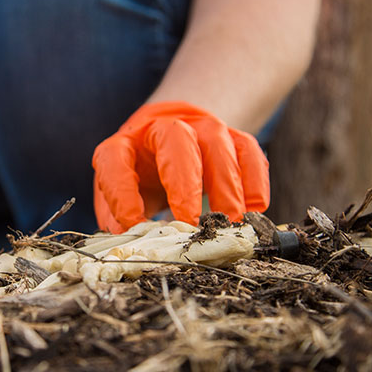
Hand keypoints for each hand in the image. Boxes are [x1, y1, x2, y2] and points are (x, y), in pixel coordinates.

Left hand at [92, 101, 269, 232]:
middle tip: (191, 224)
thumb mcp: (121, 191)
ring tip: (230, 223)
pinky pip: (249, 150)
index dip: (122, 194)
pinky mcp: (231, 135)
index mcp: (125, 143)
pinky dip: (254, 181)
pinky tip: (255, 210)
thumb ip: (119, 217)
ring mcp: (200, 127)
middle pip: (175, 140)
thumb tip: (131, 244)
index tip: (133, 225)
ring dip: (226, 187)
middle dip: (184, 183)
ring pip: (218, 144)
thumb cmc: (139, 171)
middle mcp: (162, 128)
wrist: (165, 132)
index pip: (116, 161)